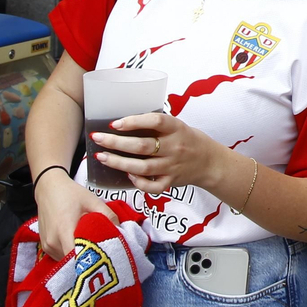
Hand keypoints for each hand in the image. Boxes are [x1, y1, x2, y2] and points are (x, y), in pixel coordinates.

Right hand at [33, 167, 116, 259]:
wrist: (48, 188)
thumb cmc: (70, 194)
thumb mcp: (92, 201)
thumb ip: (108, 215)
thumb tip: (120, 231)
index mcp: (64, 230)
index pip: (76, 256)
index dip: (90, 260)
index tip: (102, 258)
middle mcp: (53, 241)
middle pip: (73, 260)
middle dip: (87, 258)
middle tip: (100, 252)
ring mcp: (47, 246)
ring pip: (66, 260)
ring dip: (78, 255)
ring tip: (89, 245)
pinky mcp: (45, 246)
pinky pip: (60, 256)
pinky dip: (70, 252)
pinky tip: (78, 242)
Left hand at [92, 112, 221, 196]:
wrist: (209, 162)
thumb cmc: (188, 140)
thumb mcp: (177, 126)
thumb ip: (156, 125)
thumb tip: (124, 122)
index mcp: (177, 128)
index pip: (155, 121)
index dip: (134, 121)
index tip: (115, 123)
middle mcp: (174, 147)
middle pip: (142, 146)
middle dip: (116, 142)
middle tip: (97, 138)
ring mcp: (172, 166)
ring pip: (142, 167)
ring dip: (118, 162)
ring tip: (101, 157)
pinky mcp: (171, 181)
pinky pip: (151, 186)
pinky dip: (137, 182)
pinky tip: (126, 175)